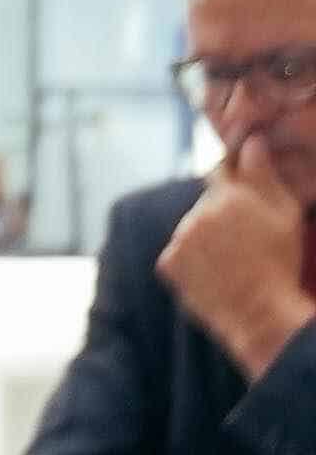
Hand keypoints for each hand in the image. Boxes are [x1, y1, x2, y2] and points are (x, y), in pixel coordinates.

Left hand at [167, 174, 315, 382]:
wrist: (259, 312)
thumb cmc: (280, 262)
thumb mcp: (285, 213)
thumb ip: (264, 174)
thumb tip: (252, 142)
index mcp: (230, 194)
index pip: (219, 170)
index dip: (228, 181)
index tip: (237, 200)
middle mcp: (200, 212)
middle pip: (205, 203)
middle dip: (219, 215)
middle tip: (240, 242)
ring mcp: (181, 238)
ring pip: (191, 229)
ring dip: (203, 238)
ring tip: (228, 261)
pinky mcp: (168, 263)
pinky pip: (176, 255)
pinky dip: (188, 262)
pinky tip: (211, 274)